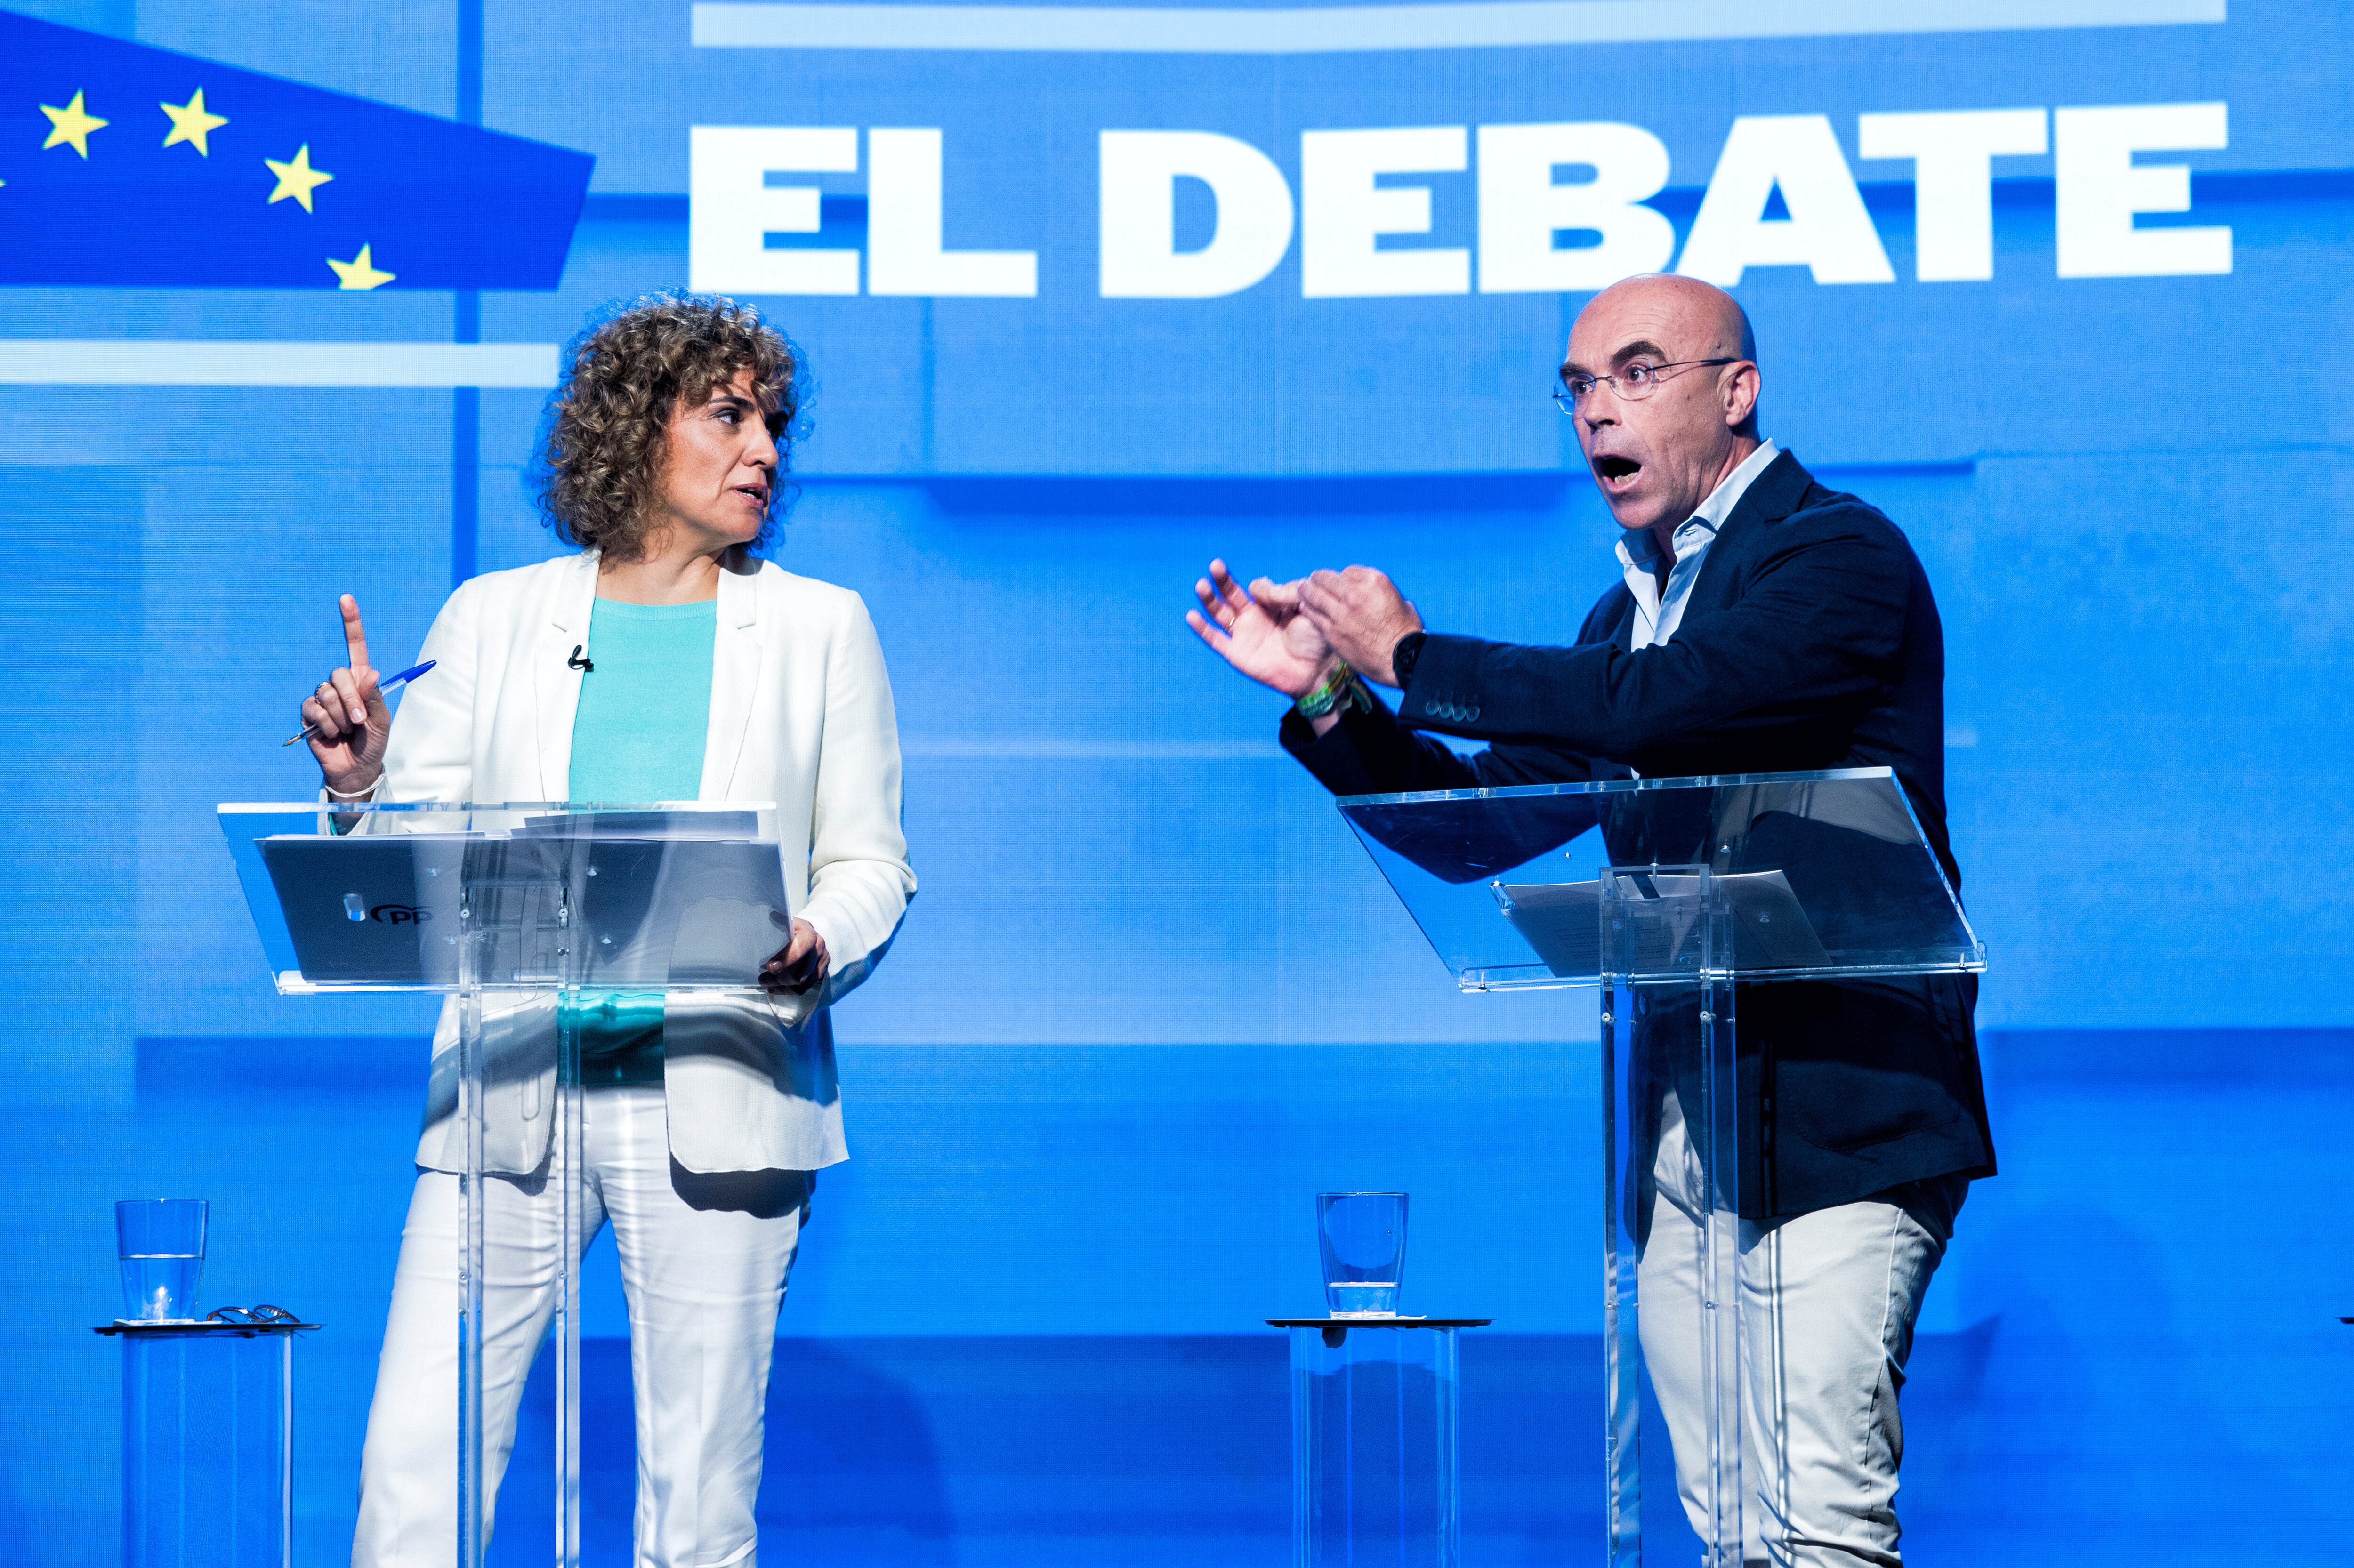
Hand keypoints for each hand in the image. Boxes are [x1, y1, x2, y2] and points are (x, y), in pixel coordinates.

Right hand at [303, 594, 390, 795]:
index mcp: (361, 680)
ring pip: (327, 694)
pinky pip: (314, 709)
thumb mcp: (381, 719)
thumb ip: (374, 696)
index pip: (355, 646)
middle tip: (359, 721)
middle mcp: (340, 684)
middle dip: (352, 700)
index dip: (351, 622)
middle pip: (339, 674)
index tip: (345, 598)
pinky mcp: (308, 713)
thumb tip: (369, 672)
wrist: (356, 766)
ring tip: (346, 730)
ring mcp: (322, 697)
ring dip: (340, 717)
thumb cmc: (372, 741)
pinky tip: (331, 734)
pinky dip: (326, 725)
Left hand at [762, 917, 829, 994]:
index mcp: (808, 931)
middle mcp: (819, 945)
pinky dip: (788, 990)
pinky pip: (804, 988)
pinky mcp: (822, 971)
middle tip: (762, 979)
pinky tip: (776, 988)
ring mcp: (822, 959)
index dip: (788, 958)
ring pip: (802, 982)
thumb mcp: (783, 922)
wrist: (804, 934)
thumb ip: (777, 923)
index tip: (771, 967)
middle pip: (801, 971)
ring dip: (781, 986)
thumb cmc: (789, 929)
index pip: (803, 945)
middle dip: (778, 978)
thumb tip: (769, 917)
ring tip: (767, 983)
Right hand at [1187, 560, 1336, 698]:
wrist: (1317, 672)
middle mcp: (1255, 616)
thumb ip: (1288, 593)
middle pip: (1231, 593)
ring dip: (1209, 599)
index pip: (1257, 587)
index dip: (1264, 589)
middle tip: (1216, 565)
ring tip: (1201, 584)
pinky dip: (1202, 629)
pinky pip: (1215, 640)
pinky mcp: (1237, 654)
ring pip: (1220, 613)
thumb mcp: (1308, 608)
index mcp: (1272, 605)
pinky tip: (1191, 616)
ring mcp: (1244, 634)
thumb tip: (1261, 588)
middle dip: (1223, 579)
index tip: (1278, 596)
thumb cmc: (1316, 640)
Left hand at [1299, 567, 1423, 686]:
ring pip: (1315, 595)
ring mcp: (1342, 613)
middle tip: (1311, 581)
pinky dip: (1308, 610)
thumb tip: (1376, 595)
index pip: (1347, 572)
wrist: (1402, 659)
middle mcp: (1355, 593)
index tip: (1337, 583)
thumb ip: (1382, 594)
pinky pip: (1313, 615)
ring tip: (1301, 590)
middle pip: (1326, 579)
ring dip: (1306, 591)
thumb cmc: (1406, 633)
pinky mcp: (1333, 631)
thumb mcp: (1401, 602)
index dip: (1340, 578)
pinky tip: (1304, 608)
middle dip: (1318, 579)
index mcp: (1374, 582)